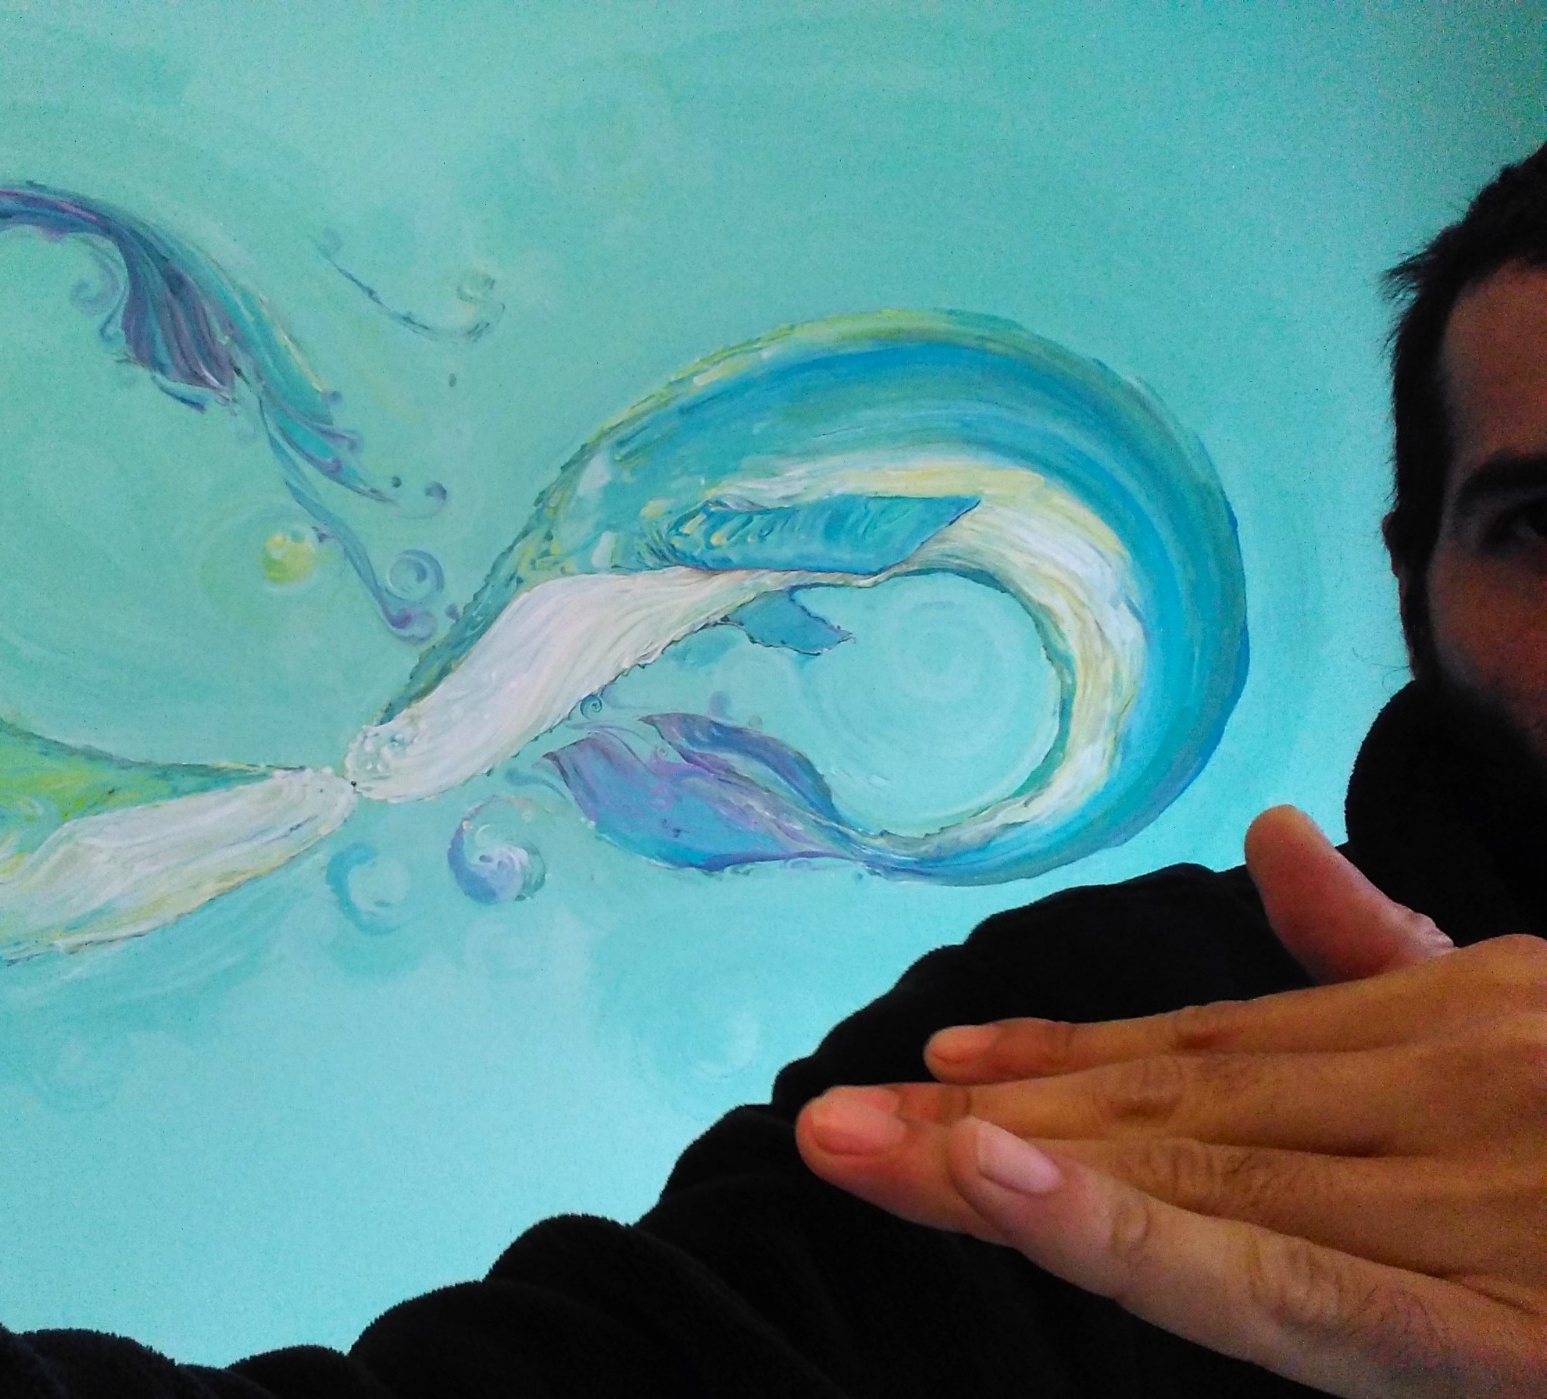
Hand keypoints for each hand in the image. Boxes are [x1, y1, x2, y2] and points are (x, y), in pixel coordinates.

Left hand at [796, 807, 1546, 1397]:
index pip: (1208, 1046)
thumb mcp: (1541, 1014)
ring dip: (994, 1167)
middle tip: (828, 1122)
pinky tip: (993, 1178)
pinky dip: (1126, 1233)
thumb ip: (1392, 950)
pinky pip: (1280, 1287)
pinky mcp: (1490, 1328)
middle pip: (1163, 1109)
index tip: (935, 1065)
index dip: (1057, 1057)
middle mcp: (1432, 1090)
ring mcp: (1458, 1198)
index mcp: (1446, 1018)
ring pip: (1185, 1179)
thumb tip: (1272, 834)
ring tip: (851, 1149)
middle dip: (981, 1117)